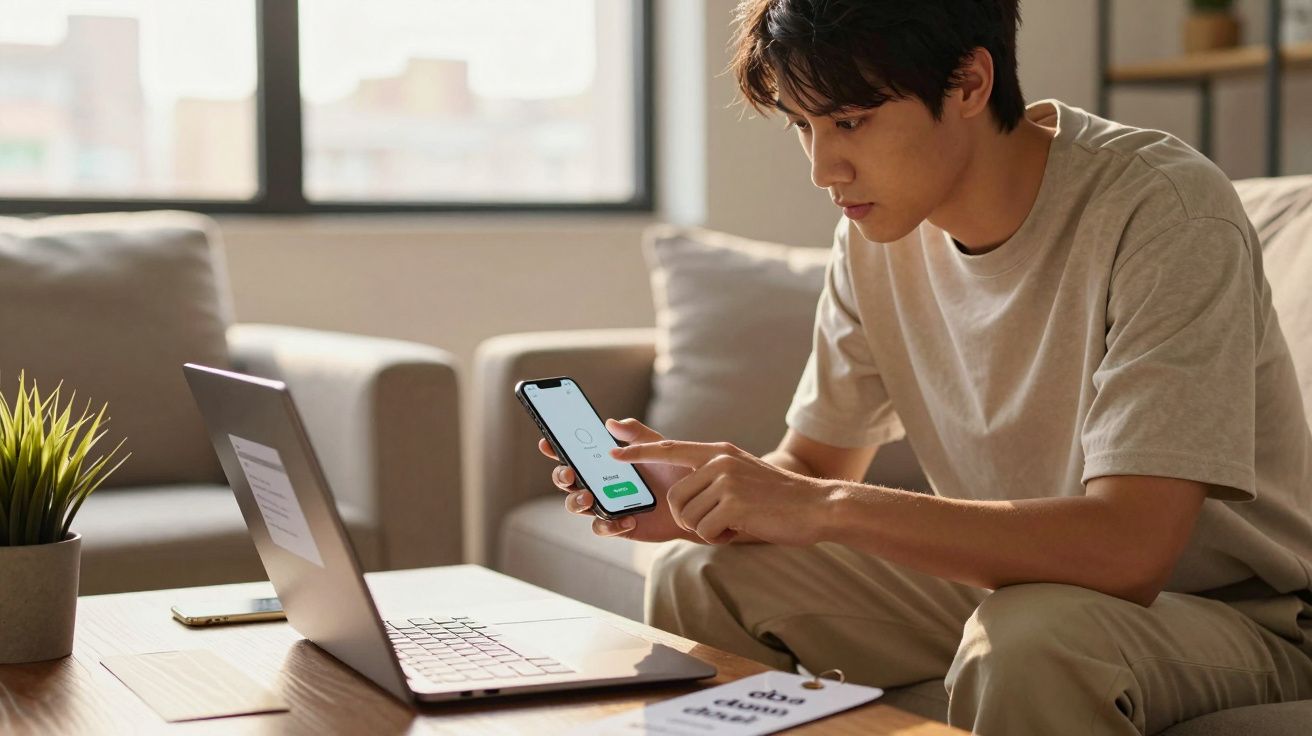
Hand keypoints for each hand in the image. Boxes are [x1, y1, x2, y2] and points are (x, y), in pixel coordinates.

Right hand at [539, 418, 694, 542]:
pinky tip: (627, 518)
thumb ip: (635, 433)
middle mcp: (599, 482)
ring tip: (590, 497)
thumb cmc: (672, 468)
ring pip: (576, 505)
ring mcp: (606, 504)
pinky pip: (601, 527)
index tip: (547, 443)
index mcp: (603, 461)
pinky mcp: (618, 525)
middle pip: (566, 481)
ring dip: (576, 501)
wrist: (694, 498)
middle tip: (570, 474)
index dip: (555, 448)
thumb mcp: (656, 445)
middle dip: (562, 477)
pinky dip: (608, 524)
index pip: (572, 453)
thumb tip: (611, 423)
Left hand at [611, 440, 836, 545]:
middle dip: (690, 519)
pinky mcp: (732, 502)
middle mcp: (718, 460)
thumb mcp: (743, 474)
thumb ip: (714, 474)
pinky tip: (741, 530)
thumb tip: (682, 490)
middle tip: (720, 521)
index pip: (670, 448)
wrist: (817, 506)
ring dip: (706, 529)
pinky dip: (719, 538)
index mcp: (719, 452)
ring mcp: (725, 479)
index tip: (613, 453)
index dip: (639, 452)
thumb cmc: (778, 500)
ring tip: (734, 523)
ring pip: (687, 516)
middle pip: (674, 497)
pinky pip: (704, 530)